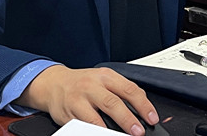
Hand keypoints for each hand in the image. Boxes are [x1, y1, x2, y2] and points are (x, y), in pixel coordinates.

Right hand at [18, 65, 158, 135]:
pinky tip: (100, 134)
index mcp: (105, 76)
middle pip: (112, 103)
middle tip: (139, 131)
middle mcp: (92, 86)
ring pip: (95, 118)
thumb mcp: (104, 79)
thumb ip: (122, 89)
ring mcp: (79, 100)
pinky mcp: (68, 114)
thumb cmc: (83, 83)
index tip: (152, 118)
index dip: (143, 105)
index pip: (129, 89)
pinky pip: (82, 127)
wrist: (54, 84)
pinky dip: (93, 133)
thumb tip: (144, 106)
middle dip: (128, 119)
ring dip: (109, 131)